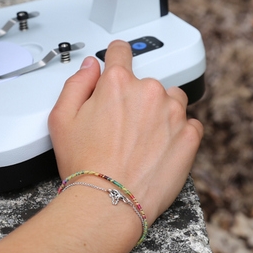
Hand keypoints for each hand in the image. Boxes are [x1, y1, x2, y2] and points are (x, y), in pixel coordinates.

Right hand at [48, 40, 202, 224]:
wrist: (110, 201)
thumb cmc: (85, 162)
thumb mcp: (62, 117)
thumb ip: (76, 82)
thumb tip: (91, 66)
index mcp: (117, 83)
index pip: (121, 51)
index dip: (115, 55)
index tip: (118, 59)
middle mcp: (148, 92)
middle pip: (145, 80)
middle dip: (134, 95)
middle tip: (121, 122)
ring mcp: (173, 114)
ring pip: (170, 98)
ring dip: (160, 109)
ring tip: (143, 134)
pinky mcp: (190, 137)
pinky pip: (190, 123)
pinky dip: (179, 130)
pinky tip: (160, 145)